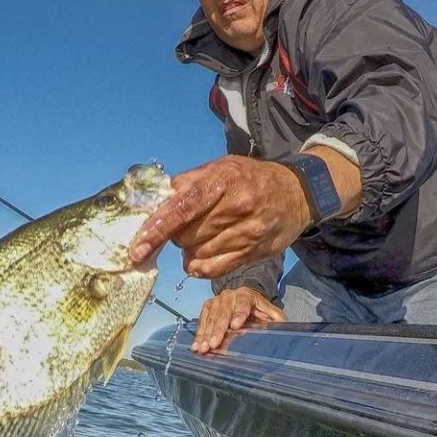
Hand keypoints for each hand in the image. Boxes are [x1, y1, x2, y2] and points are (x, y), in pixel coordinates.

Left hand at [129, 155, 310, 277]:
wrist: (297, 192)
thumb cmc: (252, 178)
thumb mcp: (222, 166)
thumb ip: (189, 182)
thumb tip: (159, 199)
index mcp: (223, 181)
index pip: (183, 208)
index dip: (158, 229)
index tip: (139, 246)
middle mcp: (236, 207)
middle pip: (187, 235)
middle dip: (176, 236)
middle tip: (186, 226)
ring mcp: (247, 233)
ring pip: (198, 254)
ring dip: (189, 251)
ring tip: (199, 238)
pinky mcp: (253, 252)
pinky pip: (214, 269)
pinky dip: (200, 266)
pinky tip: (201, 256)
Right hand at [193, 287, 286, 353]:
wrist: (248, 302)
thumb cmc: (260, 312)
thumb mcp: (273, 315)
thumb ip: (278, 321)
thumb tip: (284, 331)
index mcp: (248, 295)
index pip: (243, 303)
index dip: (239, 313)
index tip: (236, 325)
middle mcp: (230, 295)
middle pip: (223, 311)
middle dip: (218, 329)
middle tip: (213, 344)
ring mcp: (217, 300)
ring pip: (210, 316)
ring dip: (205, 333)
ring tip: (202, 348)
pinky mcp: (208, 307)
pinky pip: (202, 320)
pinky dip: (199, 333)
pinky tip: (196, 345)